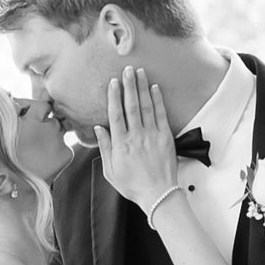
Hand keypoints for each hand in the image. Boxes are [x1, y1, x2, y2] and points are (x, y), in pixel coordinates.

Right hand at [98, 62, 181, 214]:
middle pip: (131, 106)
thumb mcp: (110, 171)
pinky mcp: (166, 137)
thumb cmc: (132, 185)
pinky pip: (161, 115)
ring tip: (140, 72)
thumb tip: (98, 128)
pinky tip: (154, 88)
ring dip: (142, 87)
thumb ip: (104, 148)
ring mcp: (152, 136)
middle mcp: (136, 136)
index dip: (114, 97)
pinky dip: (158, 100)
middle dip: (129, 85)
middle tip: (127, 69)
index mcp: (121, 144)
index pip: (116, 115)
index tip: (113, 82)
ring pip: (146, 106)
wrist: (158, 194)